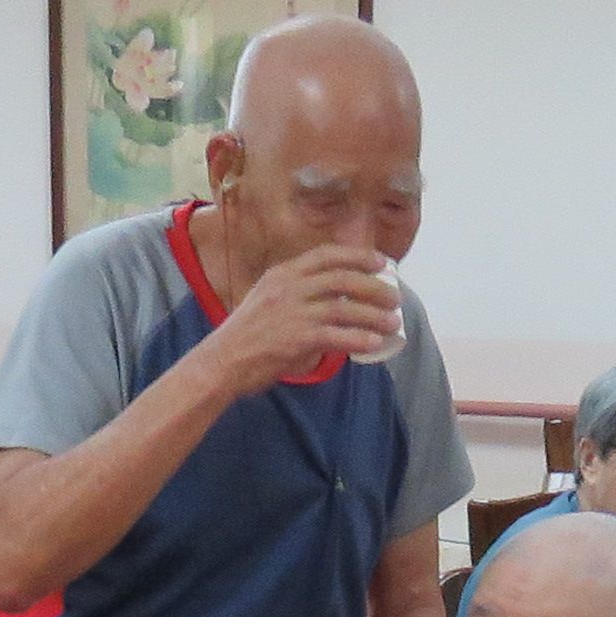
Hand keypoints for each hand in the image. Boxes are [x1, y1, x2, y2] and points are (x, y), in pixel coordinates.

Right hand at [204, 241, 401, 396]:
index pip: (326, 255)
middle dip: (373, 286)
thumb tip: (331, 304)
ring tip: (393, 322)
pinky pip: (336, 336)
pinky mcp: (296, 339)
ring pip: (344, 308)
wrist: (221, 361)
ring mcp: (293, 312)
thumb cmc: (245, 335)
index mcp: (282, 274)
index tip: (380, 262)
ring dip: (373, 315)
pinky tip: (374, 344)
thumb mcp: (267, 300)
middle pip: (342, 279)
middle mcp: (289, 287)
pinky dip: (358, 339)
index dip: (357, 256)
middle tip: (394, 296)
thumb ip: (297, 296)